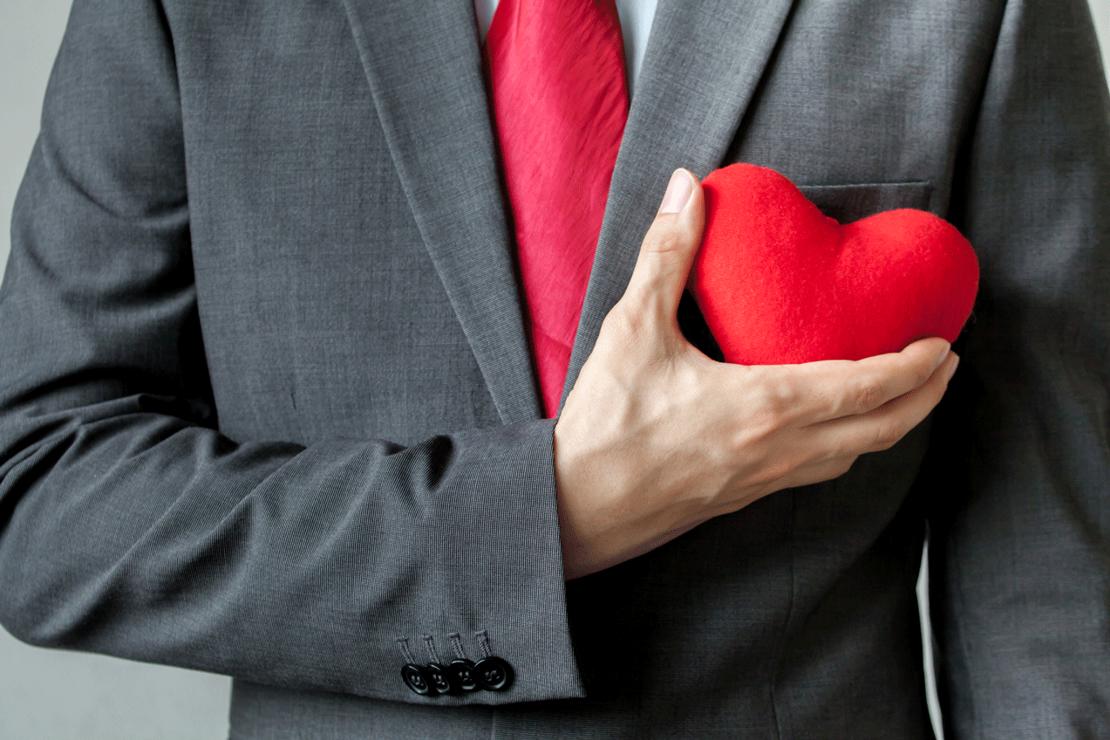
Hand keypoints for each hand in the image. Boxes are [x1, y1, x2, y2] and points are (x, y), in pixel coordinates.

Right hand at [553, 168, 958, 578]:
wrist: (576, 507)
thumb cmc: (606, 423)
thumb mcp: (632, 329)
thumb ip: (667, 255)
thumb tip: (687, 188)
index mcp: (767, 404)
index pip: (869, 386)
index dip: (916, 366)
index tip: (942, 343)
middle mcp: (780, 449)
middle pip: (881, 431)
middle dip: (924, 400)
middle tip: (944, 369)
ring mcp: (765, 480)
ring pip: (854, 459)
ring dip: (890, 428)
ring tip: (899, 397)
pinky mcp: (744, 498)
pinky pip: (817, 473)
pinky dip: (847, 449)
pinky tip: (831, 433)